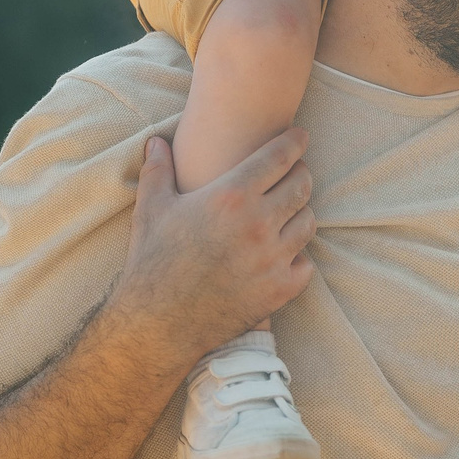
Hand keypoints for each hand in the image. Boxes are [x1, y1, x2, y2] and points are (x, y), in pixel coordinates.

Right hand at [110, 131, 315, 365]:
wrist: (159, 322)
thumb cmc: (152, 262)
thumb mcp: (151, 209)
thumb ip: (158, 170)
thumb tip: (156, 142)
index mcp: (232, 196)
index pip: (280, 156)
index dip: (294, 142)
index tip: (300, 137)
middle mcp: (259, 223)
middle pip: (302, 185)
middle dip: (301, 174)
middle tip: (295, 173)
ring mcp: (273, 258)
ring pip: (308, 222)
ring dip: (301, 213)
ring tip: (290, 212)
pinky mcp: (280, 289)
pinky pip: (306, 263)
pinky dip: (299, 256)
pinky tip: (285, 253)